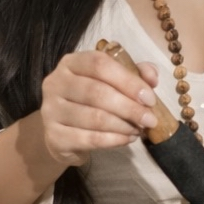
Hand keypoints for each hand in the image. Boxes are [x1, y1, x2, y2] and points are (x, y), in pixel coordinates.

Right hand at [40, 49, 159, 165]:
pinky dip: (113, 140)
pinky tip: (127, 140)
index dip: (128, 80)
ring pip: (94, 117)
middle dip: (130, 108)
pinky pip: (89, 139)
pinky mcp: (54, 136)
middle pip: (97, 92)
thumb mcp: (113, 82)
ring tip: (139, 130)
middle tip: (150, 120)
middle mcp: (56, 82)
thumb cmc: (92, 102)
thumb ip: (134, 73)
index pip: (99, 64)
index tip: (150, 98)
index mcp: (72, 63)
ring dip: (123, 126)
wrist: (63, 134)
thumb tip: (152, 76)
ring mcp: (51, 110)